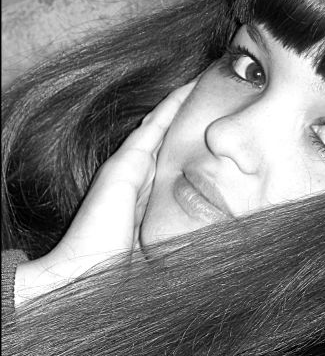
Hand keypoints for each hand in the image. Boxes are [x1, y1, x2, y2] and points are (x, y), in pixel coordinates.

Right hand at [15, 80, 197, 305]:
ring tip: (197, 83)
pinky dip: (170, 107)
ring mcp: (125, 167)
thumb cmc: (117, 266)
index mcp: (139, 193)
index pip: (164, 158)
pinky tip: (187, 90)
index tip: (203, 127)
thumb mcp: (155, 244)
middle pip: (161, 136)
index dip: (180, 139)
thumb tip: (206, 240)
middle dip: (179, 115)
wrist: (86, 272)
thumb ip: (171, 233)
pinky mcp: (123, 166)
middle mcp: (132, 175)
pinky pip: (153, 127)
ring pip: (158, 126)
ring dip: (177, 104)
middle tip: (203, 92)